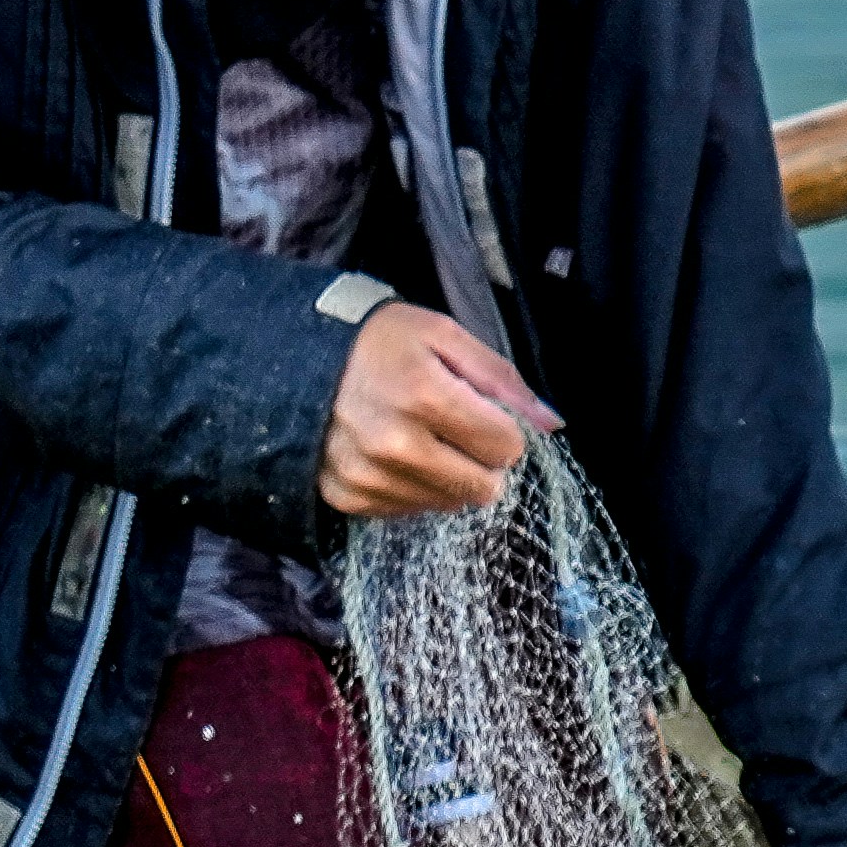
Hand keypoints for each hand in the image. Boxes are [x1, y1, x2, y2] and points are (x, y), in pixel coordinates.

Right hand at [318, 303, 556, 516]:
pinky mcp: (348, 496)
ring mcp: (367, 476)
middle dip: (483, 460)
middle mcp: (393, 444)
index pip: (506, 448)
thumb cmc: (379, 340)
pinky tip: (396, 455)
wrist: (295, 356)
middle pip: (483, 487)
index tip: (483, 413)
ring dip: (449, 476)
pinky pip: (409, 511)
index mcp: (422, 395)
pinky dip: (413, 487)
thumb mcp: (443, 335)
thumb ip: (502, 379)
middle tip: (457, 430)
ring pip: (449, 504)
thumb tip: (551, 423)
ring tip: (422, 438)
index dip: (504, 430)